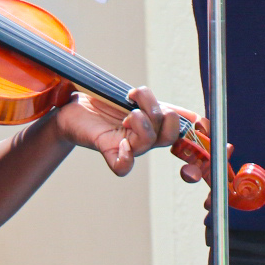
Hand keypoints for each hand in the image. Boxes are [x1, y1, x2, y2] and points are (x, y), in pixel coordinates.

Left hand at [54, 86, 179, 176]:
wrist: (73, 105)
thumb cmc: (102, 102)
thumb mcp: (133, 98)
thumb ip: (157, 104)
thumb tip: (191, 115)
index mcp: (153, 125)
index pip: (179, 131)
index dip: (189, 126)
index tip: (178, 111)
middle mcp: (142, 139)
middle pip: (168, 136)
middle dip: (161, 114)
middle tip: (140, 99)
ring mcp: (126, 146)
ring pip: (148, 142)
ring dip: (141, 120)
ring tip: (128, 111)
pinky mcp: (107, 150)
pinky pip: (122, 166)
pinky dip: (126, 157)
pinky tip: (122, 142)